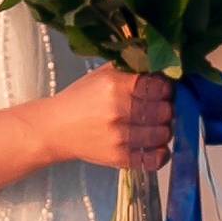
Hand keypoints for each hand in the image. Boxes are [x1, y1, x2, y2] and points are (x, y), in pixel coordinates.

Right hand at [47, 66, 176, 174]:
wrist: (55, 130)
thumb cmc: (80, 100)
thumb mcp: (101, 75)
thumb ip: (130, 68)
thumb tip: (159, 62)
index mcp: (115, 85)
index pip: (159, 86)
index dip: (166, 88)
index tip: (163, 91)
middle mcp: (118, 110)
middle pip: (165, 110)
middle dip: (166, 109)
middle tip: (160, 109)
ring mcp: (119, 137)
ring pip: (163, 134)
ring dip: (164, 130)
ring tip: (155, 126)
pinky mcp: (119, 158)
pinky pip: (154, 158)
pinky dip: (161, 153)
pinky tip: (156, 145)